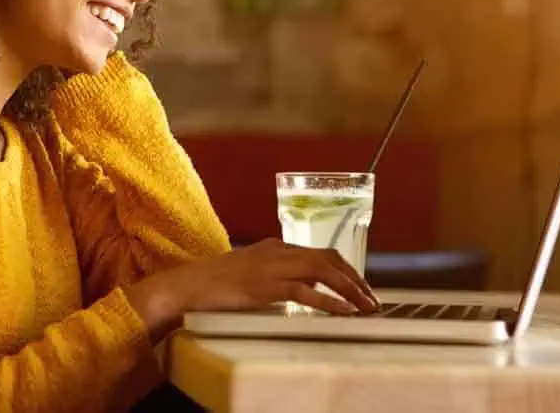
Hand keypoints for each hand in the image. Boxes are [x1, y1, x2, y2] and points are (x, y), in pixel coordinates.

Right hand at [124, 238, 380, 340]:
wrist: (186, 286)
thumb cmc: (212, 283)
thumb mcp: (247, 273)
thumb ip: (270, 276)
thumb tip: (293, 290)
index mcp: (273, 247)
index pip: (319, 252)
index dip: (344, 269)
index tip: (359, 287)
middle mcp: (277, 252)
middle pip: (328, 258)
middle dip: (355, 278)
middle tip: (372, 299)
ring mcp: (272, 268)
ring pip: (323, 271)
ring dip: (350, 289)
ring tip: (366, 307)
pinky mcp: (266, 286)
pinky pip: (306, 292)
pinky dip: (330, 301)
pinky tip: (344, 313)